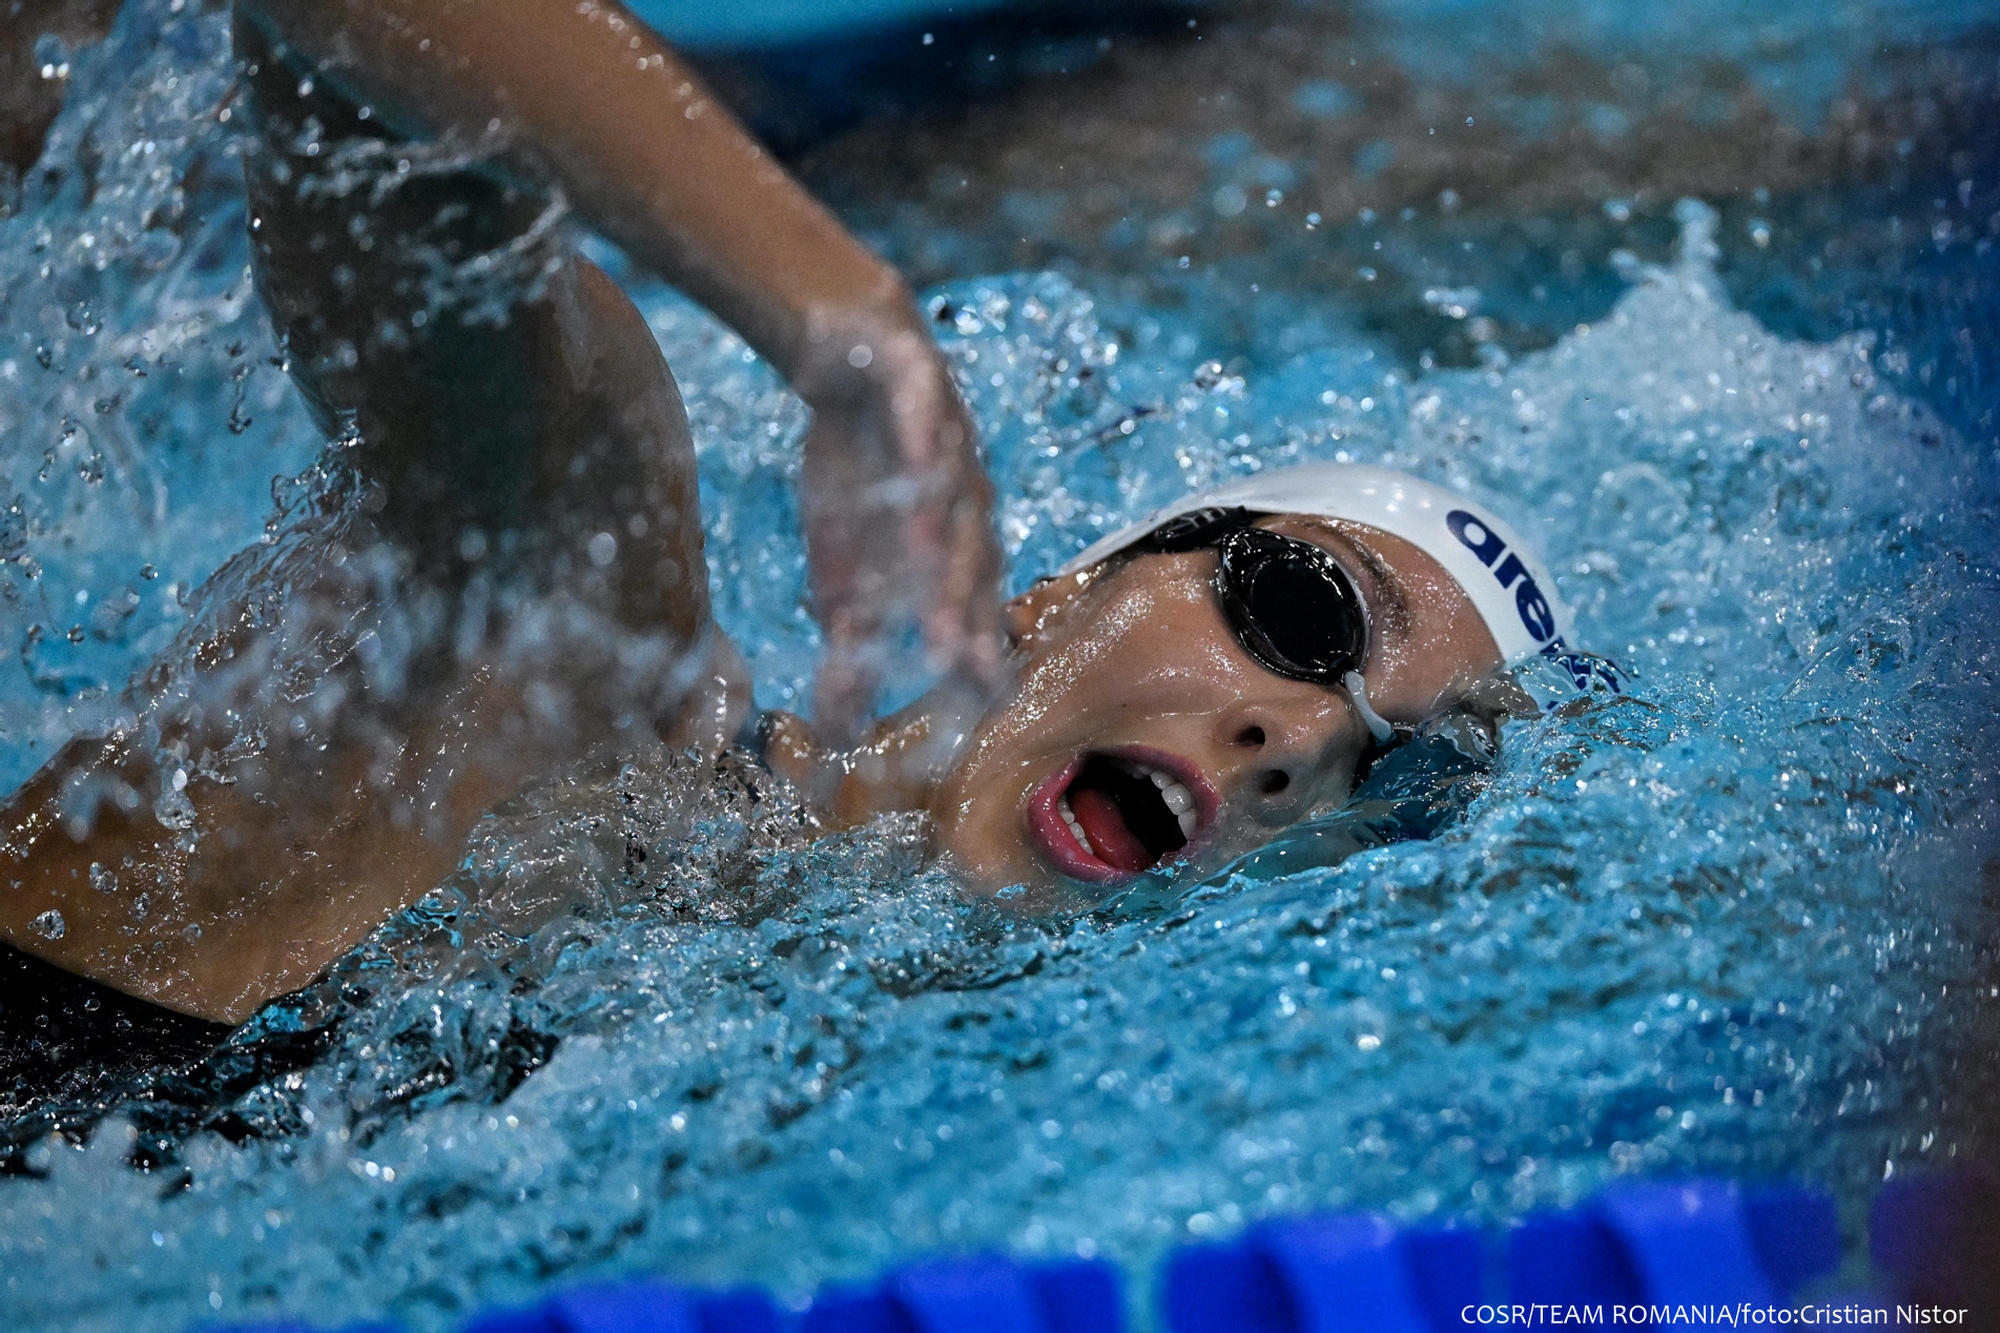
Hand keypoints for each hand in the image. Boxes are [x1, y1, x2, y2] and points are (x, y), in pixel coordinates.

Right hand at [794, 297, 1003, 746]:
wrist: (855, 359)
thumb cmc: (859, 476)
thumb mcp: (842, 571)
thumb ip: (849, 649)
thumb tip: (836, 739)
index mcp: (956, 551)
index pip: (975, 612)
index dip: (978, 653)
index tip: (978, 707)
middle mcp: (967, 501)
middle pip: (970, 561)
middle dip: (962, 610)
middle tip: (952, 660)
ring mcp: (950, 442)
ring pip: (954, 493)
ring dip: (944, 532)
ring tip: (928, 571)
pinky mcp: (921, 384)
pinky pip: (926, 414)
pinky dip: (924, 439)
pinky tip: (918, 465)